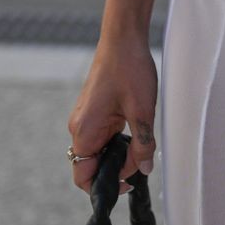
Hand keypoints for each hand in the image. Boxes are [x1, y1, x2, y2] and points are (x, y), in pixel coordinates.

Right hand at [68, 38, 158, 194]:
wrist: (123, 38)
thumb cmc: (129, 70)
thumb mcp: (142, 111)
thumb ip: (143, 144)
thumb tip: (145, 170)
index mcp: (85, 131)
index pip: (83, 176)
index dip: (105, 186)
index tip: (129, 183)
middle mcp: (79, 127)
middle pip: (92, 165)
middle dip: (115, 169)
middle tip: (141, 161)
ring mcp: (84, 118)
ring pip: (99, 150)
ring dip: (118, 154)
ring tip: (141, 145)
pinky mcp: (92, 110)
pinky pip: (101, 135)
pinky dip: (116, 140)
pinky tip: (135, 131)